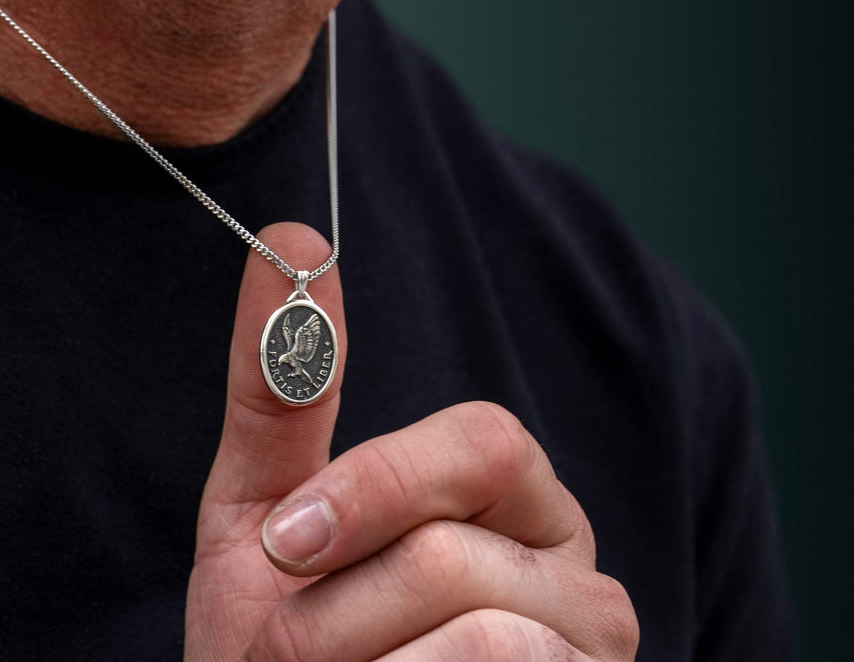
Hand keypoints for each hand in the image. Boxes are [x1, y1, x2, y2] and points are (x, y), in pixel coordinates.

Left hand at [185, 222, 638, 659]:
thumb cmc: (281, 642)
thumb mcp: (266, 511)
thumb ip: (284, 383)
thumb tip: (293, 236)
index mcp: (510, 498)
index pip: (484, 442)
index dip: (376, 487)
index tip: (284, 542)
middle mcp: (574, 575)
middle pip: (454, 556)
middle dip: (336, 611)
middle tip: (287, 652)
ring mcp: (588, 660)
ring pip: (478, 640)